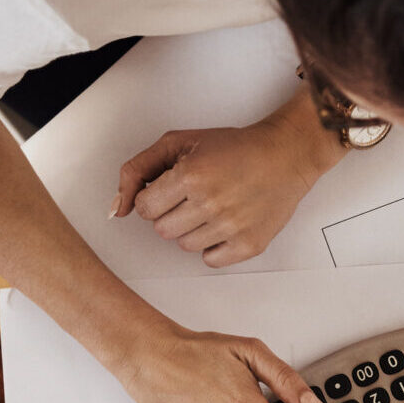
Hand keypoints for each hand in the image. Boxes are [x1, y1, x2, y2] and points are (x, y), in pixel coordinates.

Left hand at [113, 96, 343, 267]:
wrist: (287, 154)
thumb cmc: (235, 147)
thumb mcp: (178, 142)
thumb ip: (137, 170)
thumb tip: (116, 210)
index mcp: (191, 175)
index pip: (144, 208)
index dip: (155, 198)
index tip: (173, 189)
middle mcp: (211, 203)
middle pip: (161, 230)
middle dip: (172, 213)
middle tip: (194, 197)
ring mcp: (232, 227)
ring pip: (184, 246)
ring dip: (192, 229)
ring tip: (212, 209)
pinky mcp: (250, 244)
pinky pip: (211, 260)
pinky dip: (213, 246)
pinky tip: (225, 225)